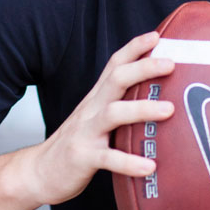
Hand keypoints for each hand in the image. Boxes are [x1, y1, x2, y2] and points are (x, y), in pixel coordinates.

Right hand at [26, 31, 173, 205]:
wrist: (39, 172)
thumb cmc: (77, 145)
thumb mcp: (97, 119)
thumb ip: (122, 108)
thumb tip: (163, 102)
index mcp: (97, 98)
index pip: (115, 65)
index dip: (134, 48)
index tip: (157, 36)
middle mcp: (91, 110)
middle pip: (116, 79)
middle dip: (143, 68)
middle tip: (171, 64)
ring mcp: (86, 132)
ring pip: (113, 113)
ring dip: (142, 109)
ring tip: (169, 110)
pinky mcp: (83, 157)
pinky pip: (108, 158)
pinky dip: (129, 162)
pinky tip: (149, 166)